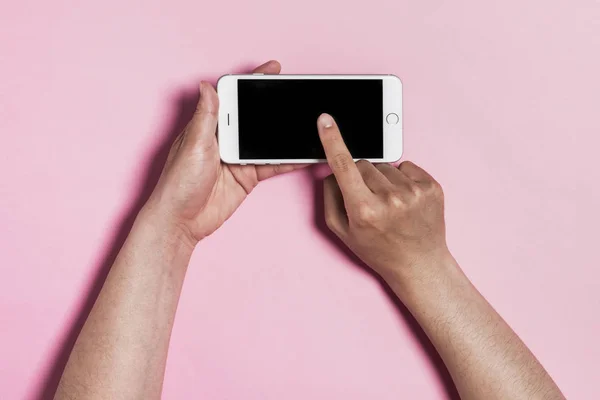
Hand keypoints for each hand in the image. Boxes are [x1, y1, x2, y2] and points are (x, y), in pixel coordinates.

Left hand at [142, 61, 302, 245]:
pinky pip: (272, 165)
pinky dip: (288, 160)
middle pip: (255, 116)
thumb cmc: (178, 183)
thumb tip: (206, 86)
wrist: (182, 221)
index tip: (274, 69)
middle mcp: (224, 138)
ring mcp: (237, 158)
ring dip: (284, 134)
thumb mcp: (193, 145)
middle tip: (297, 93)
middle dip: (275, 106)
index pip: (234, 96)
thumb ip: (206, 117)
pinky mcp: (247, 177)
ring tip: (306, 123)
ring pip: (266, 140)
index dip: (254, 81)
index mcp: (209, 125)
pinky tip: (302, 155)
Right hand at [317, 113, 449, 286]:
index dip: (332, 140)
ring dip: (382, 179)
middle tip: (369, 200)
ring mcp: (413, 191)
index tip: (325, 120)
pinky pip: (405, 166)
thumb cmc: (378, 250)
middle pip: (363, 164)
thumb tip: (332, 171)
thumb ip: (330, 198)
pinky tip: (404, 199)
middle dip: (360, 177)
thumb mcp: (343, 232)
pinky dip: (401, 179)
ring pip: (384, 166)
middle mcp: (390, 198)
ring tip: (390, 204)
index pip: (343, 165)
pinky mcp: (431, 187)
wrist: (419, 263)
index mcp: (364, 209)